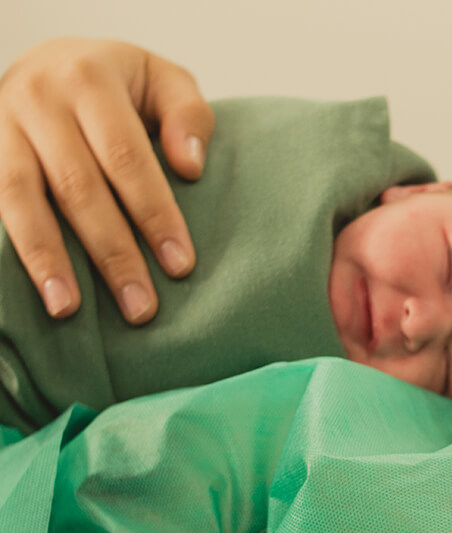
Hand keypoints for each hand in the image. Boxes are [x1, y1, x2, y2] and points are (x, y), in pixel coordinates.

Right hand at [0, 38, 214, 323]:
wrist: (49, 60)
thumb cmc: (121, 83)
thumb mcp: (164, 79)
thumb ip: (187, 115)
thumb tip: (190, 168)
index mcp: (90, 78)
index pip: (128, 158)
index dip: (154, 214)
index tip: (180, 265)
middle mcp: (37, 97)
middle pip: (78, 187)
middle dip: (112, 253)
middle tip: (140, 307)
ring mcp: (0, 123)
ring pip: (20, 198)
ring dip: (46, 259)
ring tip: (68, 310)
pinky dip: (13, 247)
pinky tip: (31, 286)